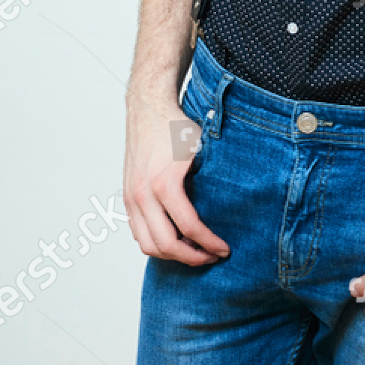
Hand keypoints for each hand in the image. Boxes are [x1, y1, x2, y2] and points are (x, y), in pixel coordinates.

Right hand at [123, 98, 230, 264]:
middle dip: (192, 257)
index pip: (189, 228)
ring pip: (147, 245)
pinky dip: (155, 243)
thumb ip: (212, 176)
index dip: (209, 244)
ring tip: (194, 252)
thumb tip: (238, 202)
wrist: (147, 108)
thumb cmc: (174, 126)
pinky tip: (176, 238)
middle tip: (212, 256)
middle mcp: (142, 194)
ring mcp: (131, 197)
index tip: (224, 249)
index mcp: (164, 183)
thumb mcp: (202, 148)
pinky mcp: (126, 197)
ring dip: (171, 255)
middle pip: (165, 245)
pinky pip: (138, 232)